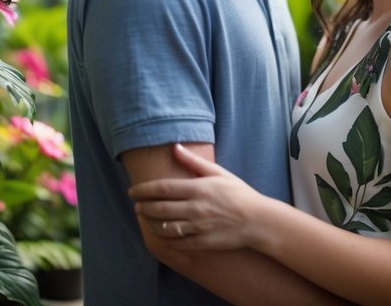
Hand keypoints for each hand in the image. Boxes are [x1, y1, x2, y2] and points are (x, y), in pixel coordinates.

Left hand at [129, 144, 265, 249]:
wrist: (257, 220)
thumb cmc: (239, 193)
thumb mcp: (219, 173)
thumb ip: (194, 162)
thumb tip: (175, 147)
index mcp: (199, 188)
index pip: (162, 189)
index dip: (142, 190)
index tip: (132, 192)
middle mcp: (196, 208)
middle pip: (159, 208)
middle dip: (143, 207)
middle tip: (137, 205)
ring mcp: (198, 227)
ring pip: (164, 227)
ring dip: (150, 223)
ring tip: (145, 218)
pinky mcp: (201, 242)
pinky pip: (175, 243)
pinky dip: (163, 239)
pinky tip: (159, 234)